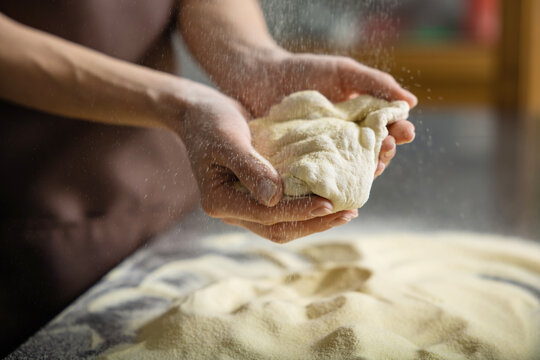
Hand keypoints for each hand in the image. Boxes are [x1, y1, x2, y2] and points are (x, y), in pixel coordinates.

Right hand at [177, 84, 357, 242]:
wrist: (201, 112)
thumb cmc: (211, 120)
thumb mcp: (228, 139)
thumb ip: (250, 167)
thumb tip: (275, 198)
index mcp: (220, 201)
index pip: (266, 215)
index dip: (299, 211)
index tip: (329, 204)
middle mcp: (233, 210)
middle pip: (279, 228)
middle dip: (315, 223)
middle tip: (349, 213)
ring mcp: (246, 204)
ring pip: (285, 224)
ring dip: (316, 219)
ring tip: (347, 209)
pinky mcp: (257, 195)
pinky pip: (286, 208)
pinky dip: (308, 205)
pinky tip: (332, 197)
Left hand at [227, 52, 416, 176]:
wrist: (259, 76)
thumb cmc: (303, 71)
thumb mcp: (342, 71)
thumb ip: (374, 82)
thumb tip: (412, 102)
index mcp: (358, 121)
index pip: (385, 132)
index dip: (397, 134)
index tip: (405, 133)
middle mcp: (344, 142)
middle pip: (371, 156)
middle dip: (382, 155)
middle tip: (386, 152)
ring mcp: (323, 156)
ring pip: (348, 172)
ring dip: (360, 172)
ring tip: (367, 169)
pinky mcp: (301, 168)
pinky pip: (318, 179)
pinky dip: (328, 182)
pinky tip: (334, 183)